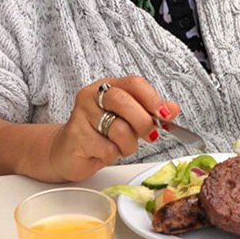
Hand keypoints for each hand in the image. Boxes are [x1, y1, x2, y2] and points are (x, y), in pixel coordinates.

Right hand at [48, 76, 180, 181]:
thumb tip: (173, 108)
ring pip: (117, 129)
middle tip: (150, 135)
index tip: (165, 115)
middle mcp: (92, 96)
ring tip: (121, 147)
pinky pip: (106, 149)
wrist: (66, 152)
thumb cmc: (99, 134)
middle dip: (142, 121)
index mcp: (108, 86)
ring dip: (127, 145)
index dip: (152, 98)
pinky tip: (102, 152)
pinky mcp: (75, 136)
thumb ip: (149, 113)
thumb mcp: (128, 121)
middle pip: (123, 100)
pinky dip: (111, 155)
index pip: (134, 83)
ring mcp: (81, 115)